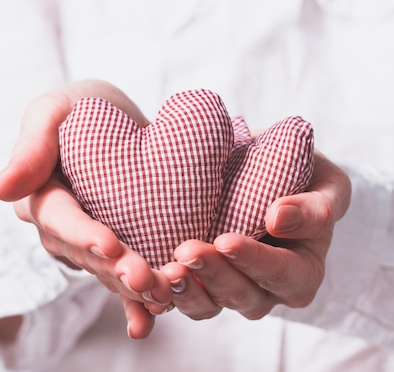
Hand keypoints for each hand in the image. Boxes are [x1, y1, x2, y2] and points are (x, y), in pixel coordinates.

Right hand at [0, 80, 170, 338]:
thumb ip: (30, 146)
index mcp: (40, 196)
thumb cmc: (81, 109)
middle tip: (143, 278)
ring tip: (160, 296)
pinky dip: (135, 303)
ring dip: (130, 288)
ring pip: (105, 272)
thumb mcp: (53, 111)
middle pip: (83, 254)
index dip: (81, 233)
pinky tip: (149, 322)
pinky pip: (122, 279)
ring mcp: (86, 244)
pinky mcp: (115, 250)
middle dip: (112, 268)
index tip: (109, 244)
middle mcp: (59, 229)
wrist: (117, 120)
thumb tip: (0, 189)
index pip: (58, 218)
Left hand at [169, 150, 350, 319]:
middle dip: (212, 275)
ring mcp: (229, 290)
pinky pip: (181, 298)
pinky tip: (149, 278)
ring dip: (185, 290)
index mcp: (301, 273)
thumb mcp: (324, 185)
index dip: (255, 262)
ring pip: (207, 304)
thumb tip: (278, 219)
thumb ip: (314, 207)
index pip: (282, 274)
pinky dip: (164, 292)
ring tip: (166, 270)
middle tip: (187, 252)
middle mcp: (265, 291)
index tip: (227, 242)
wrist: (260, 170)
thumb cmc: (301, 176)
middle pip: (240, 295)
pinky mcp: (198, 284)